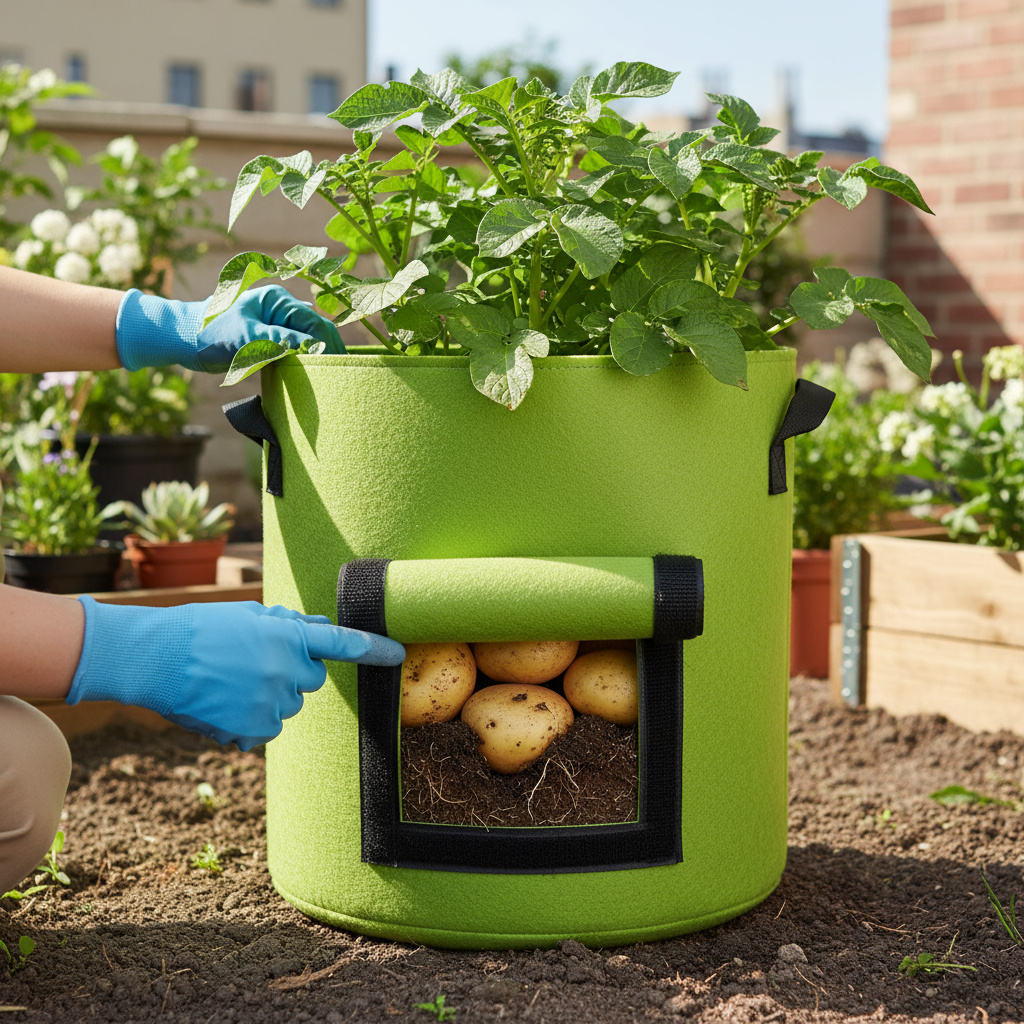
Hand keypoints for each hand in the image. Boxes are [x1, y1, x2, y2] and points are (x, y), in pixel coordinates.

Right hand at [67, 598, 404, 750]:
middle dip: (290, 672)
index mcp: (288, 637)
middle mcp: (286, 671)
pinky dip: (248, 722)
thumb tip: (320, 628)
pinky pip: (264, 729)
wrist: (156, 659)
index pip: (342, 644)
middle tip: (252, 662)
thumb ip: (288, 626)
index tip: (398, 653)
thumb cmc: (200, 630)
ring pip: (286, 706)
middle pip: (310, 680)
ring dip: (267, 697)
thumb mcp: (248, 616)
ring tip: (228, 682)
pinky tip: (221, 704)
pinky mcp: (254, 731)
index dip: (373, 648)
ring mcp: (271, 704)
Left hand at [115, 285, 341, 372]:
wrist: (183, 340)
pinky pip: (296, 351)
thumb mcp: (246, 337)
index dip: (329, 345)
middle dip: (329, 351)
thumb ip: (279, 339)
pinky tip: (312, 375)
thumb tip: (314, 347)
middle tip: (341, 375)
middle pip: (317, 331)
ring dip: (318, 358)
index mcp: (278, 300)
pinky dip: (305, 362)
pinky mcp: (271, 339)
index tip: (339, 367)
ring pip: (309, 342)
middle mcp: (281, 309)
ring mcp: (277, 324)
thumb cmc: (210, 333)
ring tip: (330, 377)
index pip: (315, 323)